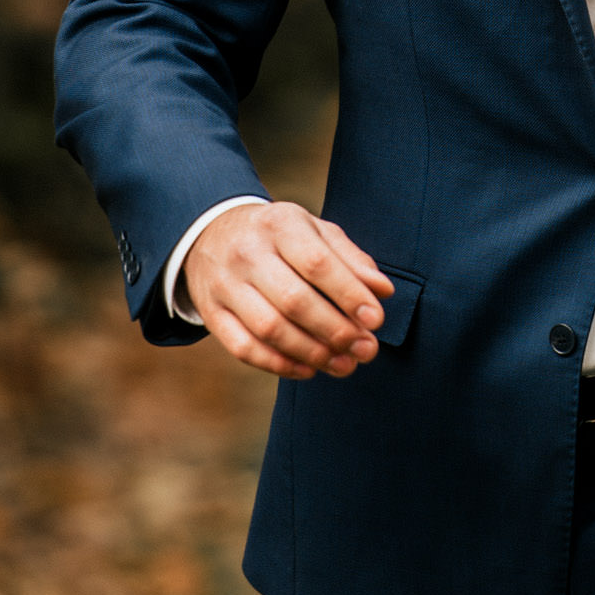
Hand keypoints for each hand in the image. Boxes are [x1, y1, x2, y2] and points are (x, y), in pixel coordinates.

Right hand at [183, 201, 393, 380]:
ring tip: (345, 365)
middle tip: (366, 349)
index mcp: (280, 224)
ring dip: (312, 353)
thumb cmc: (280, 236)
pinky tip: (309, 370)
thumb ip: (351, 259)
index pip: (317, 262)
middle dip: (335, 330)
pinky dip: (279, 365)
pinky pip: (244, 348)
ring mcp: (225, 284)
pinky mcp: (212, 313)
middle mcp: (248, 253)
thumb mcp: (315, 231)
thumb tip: (383, 292)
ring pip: (269, 329)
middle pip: (294, 300)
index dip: (349, 294)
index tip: (376, 319)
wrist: (213, 233)